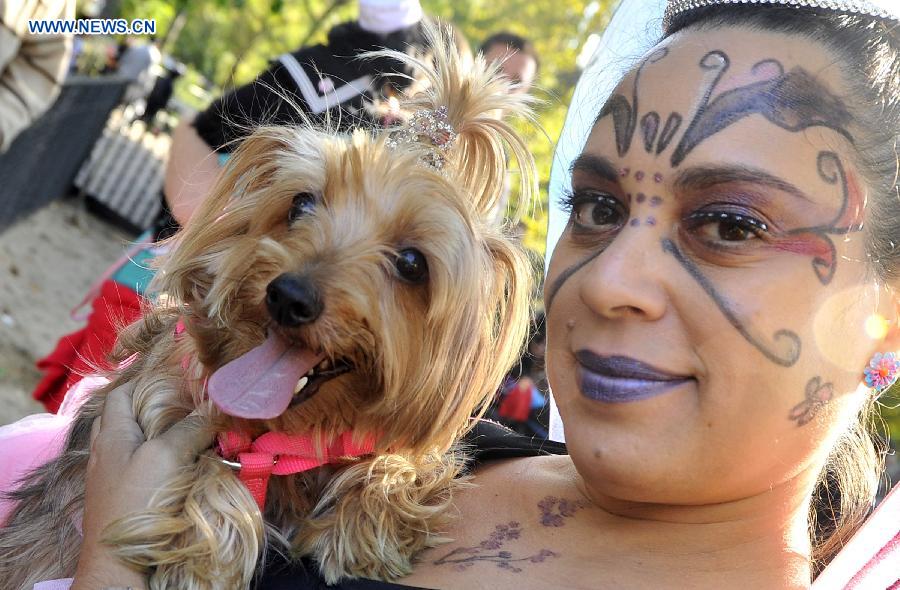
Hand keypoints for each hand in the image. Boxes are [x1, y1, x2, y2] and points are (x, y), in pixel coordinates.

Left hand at [72, 381, 214, 589]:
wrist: (120, 564)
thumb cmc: (136, 502)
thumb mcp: (166, 456)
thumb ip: (189, 429)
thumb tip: (216, 407)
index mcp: (110, 434)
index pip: (121, 393)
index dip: (145, 380)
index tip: (176, 377)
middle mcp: (106, 453)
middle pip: (124, 417)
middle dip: (151, 408)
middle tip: (185, 406)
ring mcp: (112, 479)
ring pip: (134, 445)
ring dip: (158, 436)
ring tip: (189, 434)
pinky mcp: (123, 501)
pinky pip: (140, 469)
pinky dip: (160, 461)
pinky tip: (181, 466)